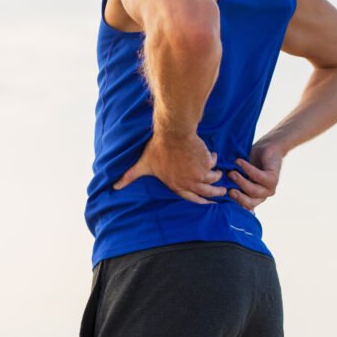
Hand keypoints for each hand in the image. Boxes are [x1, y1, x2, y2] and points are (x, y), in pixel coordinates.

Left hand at [112, 131, 226, 204]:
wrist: (173, 133)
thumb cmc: (157, 148)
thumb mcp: (142, 165)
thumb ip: (129, 177)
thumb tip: (114, 187)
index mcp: (176, 185)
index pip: (192, 199)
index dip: (201, 202)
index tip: (209, 203)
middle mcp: (190, 182)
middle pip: (208, 192)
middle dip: (216, 193)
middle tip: (222, 193)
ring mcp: (200, 173)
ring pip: (214, 178)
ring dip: (216, 177)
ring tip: (220, 175)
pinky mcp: (207, 162)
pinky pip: (213, 162)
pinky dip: (213, 159)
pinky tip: (210, 155)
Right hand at [227, 140, 282, 211]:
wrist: (268, 147)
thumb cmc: (251, 160)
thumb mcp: (240, 173)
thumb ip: (232, 181)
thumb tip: (215, 186)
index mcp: (252, 198)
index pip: (242, 206)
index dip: (231, 203)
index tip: (221, 195)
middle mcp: (261, 196)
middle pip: (249, 203)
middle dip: (238, 197)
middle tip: (228, 190)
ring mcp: (269, 189)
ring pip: (254, 191)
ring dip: (241, 182)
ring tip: (231, 173)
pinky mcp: (273, 178)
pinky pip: (259, 177)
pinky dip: (248, 170)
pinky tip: (240, 162)